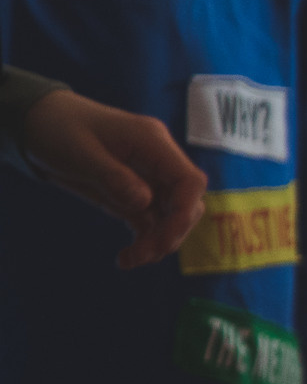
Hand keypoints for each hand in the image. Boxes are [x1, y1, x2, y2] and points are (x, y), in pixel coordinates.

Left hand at [19, 90, 206, 267]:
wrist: (40, 123)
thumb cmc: (59, 129)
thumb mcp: (80, 152)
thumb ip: (114, 177)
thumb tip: (145, 202)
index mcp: (152, 143)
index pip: (189, 179)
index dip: (186, 210)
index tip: (167, 236)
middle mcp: (157, 162)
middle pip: (185, 202)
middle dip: (171, 232)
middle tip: (145, 254)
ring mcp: (147, 178)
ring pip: (169, 217)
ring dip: (156, 242)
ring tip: (128, 260)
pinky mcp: (133, 193)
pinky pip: (149, 222)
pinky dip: (143, 241)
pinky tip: (126, 257)